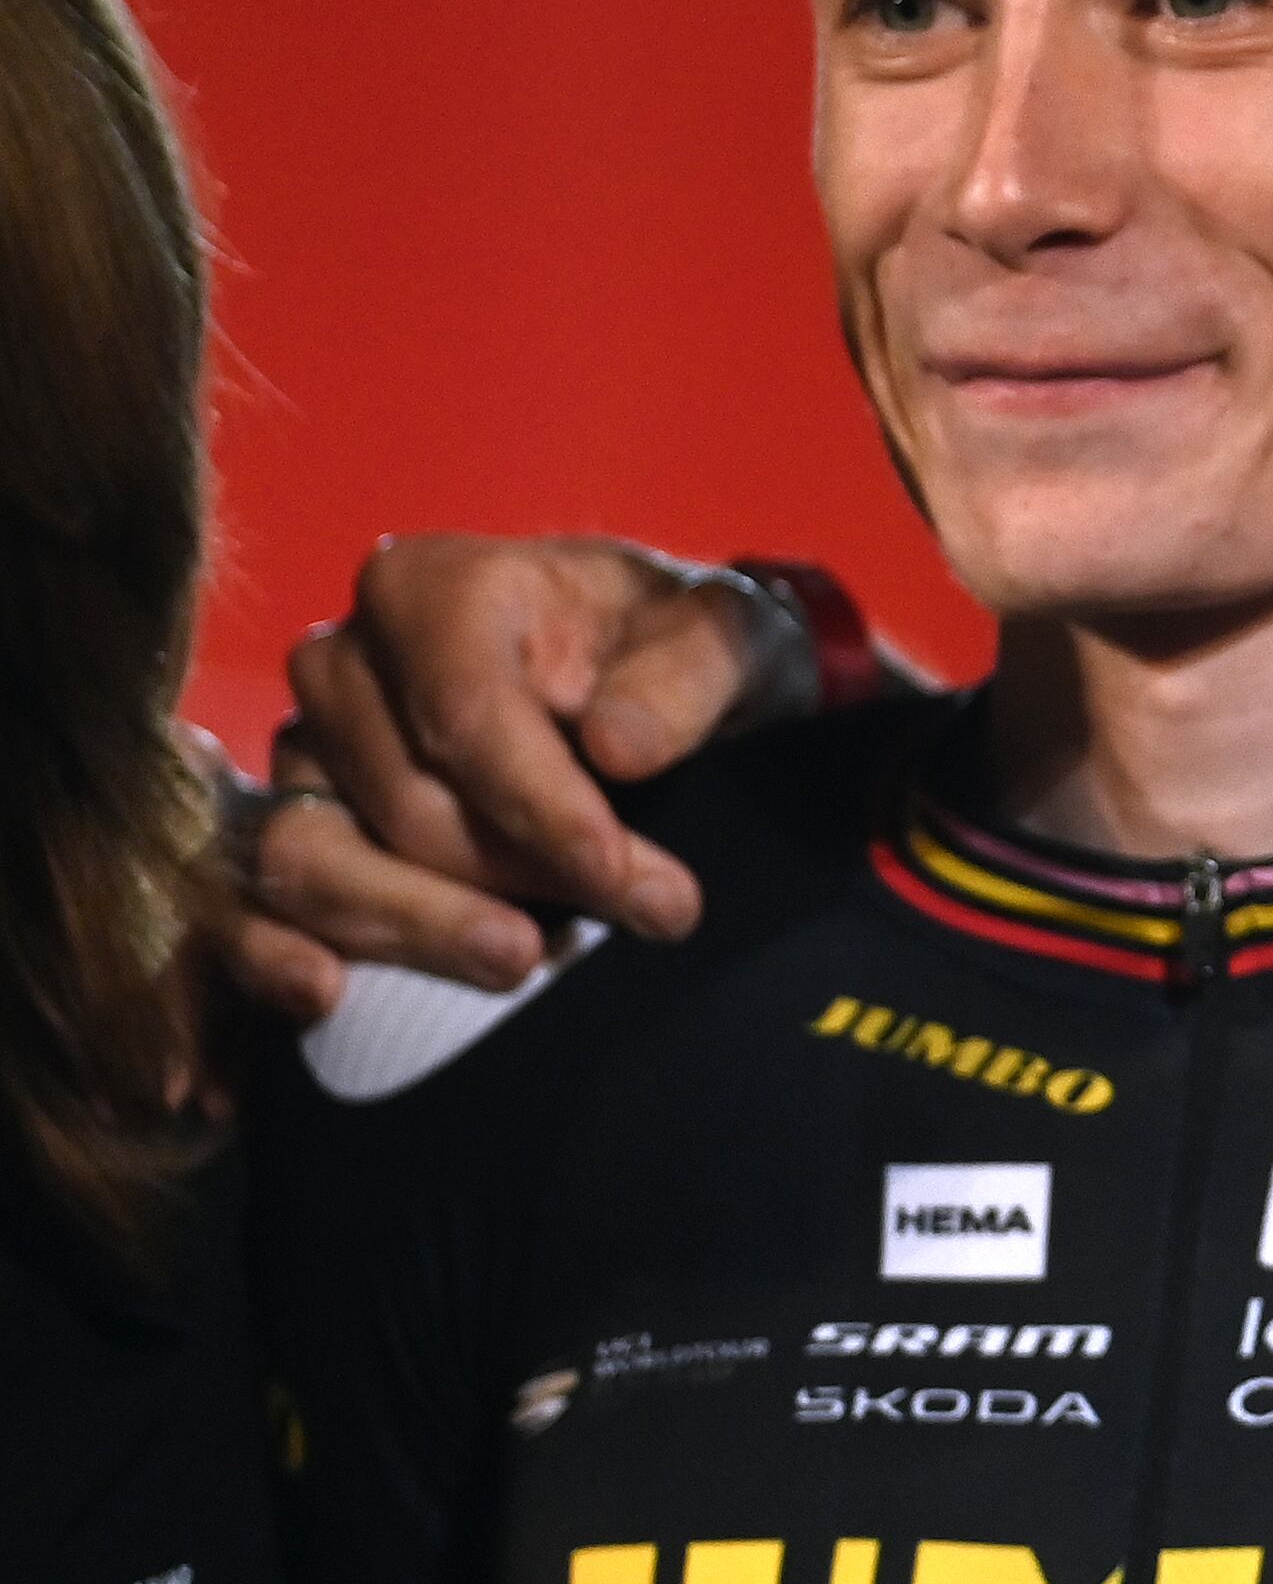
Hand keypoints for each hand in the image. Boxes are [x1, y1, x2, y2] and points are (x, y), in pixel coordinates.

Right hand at [217, 537, 771, 1016]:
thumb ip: (684, 680)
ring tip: (521, 965)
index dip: (542, 808)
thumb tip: (617, 747)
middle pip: (405, 802)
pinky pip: (244, 903)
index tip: (622, 875)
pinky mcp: (285, 829)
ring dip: (418, 929)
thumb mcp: (718, 637)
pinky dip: (273, 954)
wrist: (640, 680)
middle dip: (519, 877)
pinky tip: (329, 995)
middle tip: (641, 916)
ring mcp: (300, 752)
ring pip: (316, 861)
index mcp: (431, 588)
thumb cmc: (670, 650)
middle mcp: (342, 663)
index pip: (465, 715)